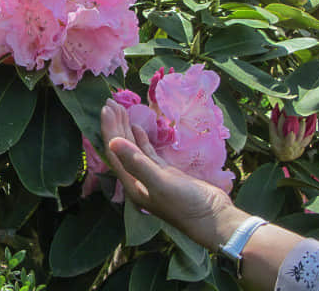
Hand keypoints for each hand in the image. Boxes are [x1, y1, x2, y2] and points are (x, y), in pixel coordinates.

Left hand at [100, 99, 247, 249]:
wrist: (212, 218)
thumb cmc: (184, 203)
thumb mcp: (159, 182)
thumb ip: (136, 162)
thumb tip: (112, 141)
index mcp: (131, 183)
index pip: (114, 151)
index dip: (109, 129)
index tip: (106, 108)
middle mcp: (137, 179)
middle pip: (121, 147)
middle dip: (115, 125)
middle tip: (110, 101)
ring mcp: (151, 175)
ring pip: (133, 147)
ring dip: (126, 128)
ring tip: (121, 109)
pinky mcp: (165, 172)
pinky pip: (147, 152)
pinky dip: (141, 139)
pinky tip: (138, 127)